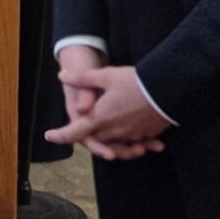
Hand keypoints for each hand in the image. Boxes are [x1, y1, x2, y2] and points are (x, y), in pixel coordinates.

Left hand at [47, 57, 169, 158]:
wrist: (170, 90)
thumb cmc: (136, 82)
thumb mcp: (107, 76)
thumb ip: (83, 79)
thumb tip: (62, 76)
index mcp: (99, 118)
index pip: (74, 132)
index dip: (60, 135)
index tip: (50, 136)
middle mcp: (113, 131)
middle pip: (95, 139)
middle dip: (89, 137)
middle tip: (83, 130)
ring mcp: (131, 135)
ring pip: (116, 142)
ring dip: (113, 141)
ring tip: (113, 131)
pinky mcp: (147, 134)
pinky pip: (136, 141)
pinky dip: (134, 140)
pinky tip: (137, 133)